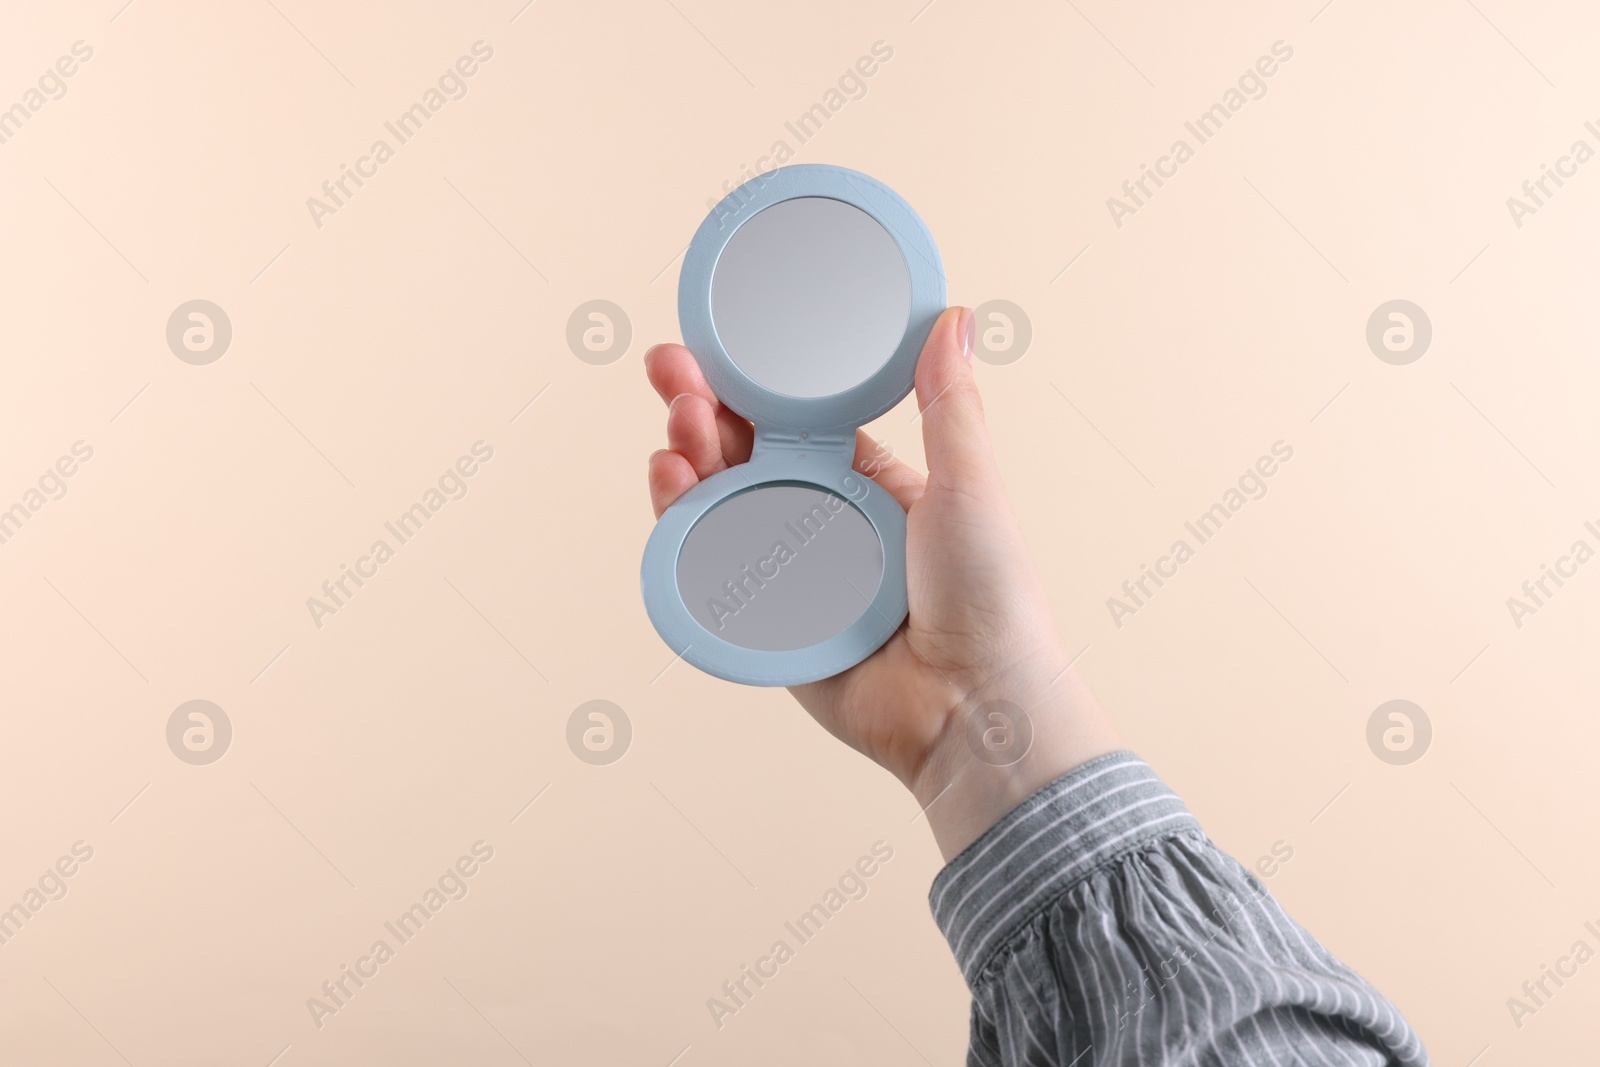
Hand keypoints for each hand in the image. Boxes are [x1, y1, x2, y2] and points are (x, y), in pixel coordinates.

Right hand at [645, 307, 1121, 859]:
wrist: (975, 704)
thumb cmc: (991, 598)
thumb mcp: (970, 484)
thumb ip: (949, 404)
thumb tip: (955, 317)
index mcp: (867, 485)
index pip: (790, 421)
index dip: (748, 386)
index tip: (711, 350)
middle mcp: (822, 525)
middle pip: (741, 458)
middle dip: (700, 411)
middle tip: (672, 374)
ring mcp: (788, 576)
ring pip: (718, 508)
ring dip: (688, 460)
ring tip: (678, 428)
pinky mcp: (764, 627)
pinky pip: (711, 575)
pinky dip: (684, 529)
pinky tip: (675, 487)